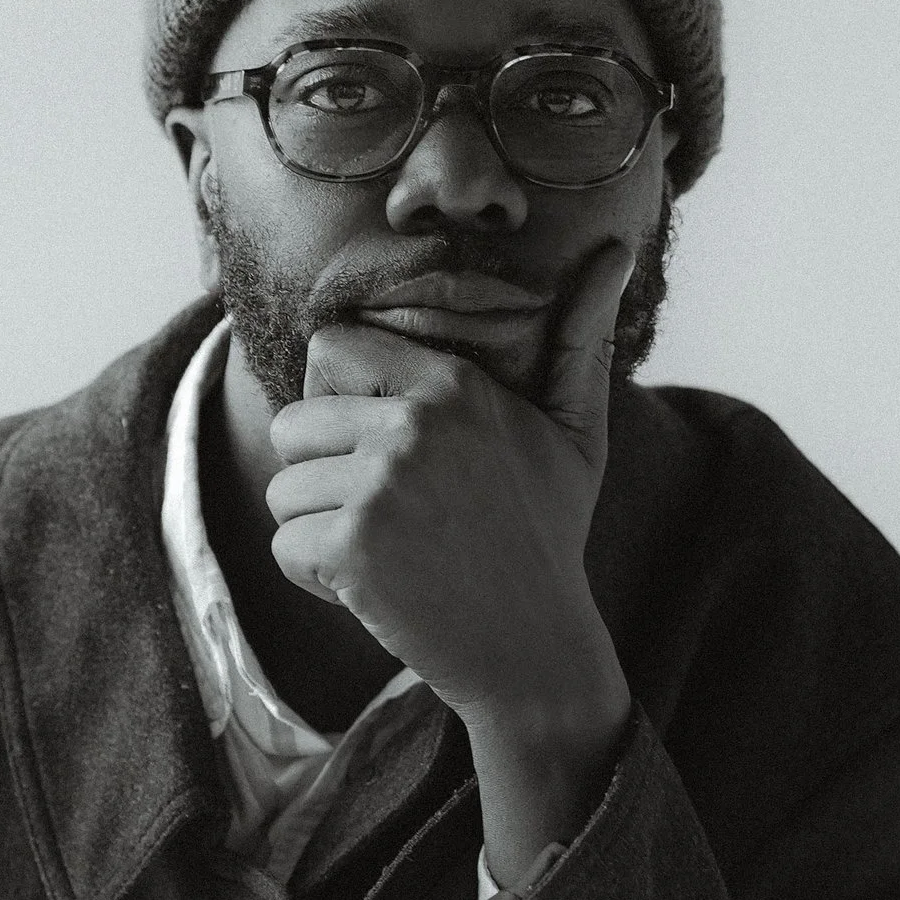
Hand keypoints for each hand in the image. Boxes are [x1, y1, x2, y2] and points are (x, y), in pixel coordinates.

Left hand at [263, 237, 638, 886]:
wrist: (535, 650)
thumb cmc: (547, 537)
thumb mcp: (576, 432)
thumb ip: (579, 339)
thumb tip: (615, 250)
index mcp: (455, 386)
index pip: (331, 353)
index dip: (340, 409)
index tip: (382, 456)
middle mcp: (414, 424)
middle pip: (292, 427)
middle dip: (321, 479)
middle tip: (387, 519)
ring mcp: (381, 485)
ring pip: (284, 492)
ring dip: (319, 533)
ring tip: (388, 555)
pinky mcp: (354, 545)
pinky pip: (285, 547)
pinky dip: (317, 580)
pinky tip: (376, 590)